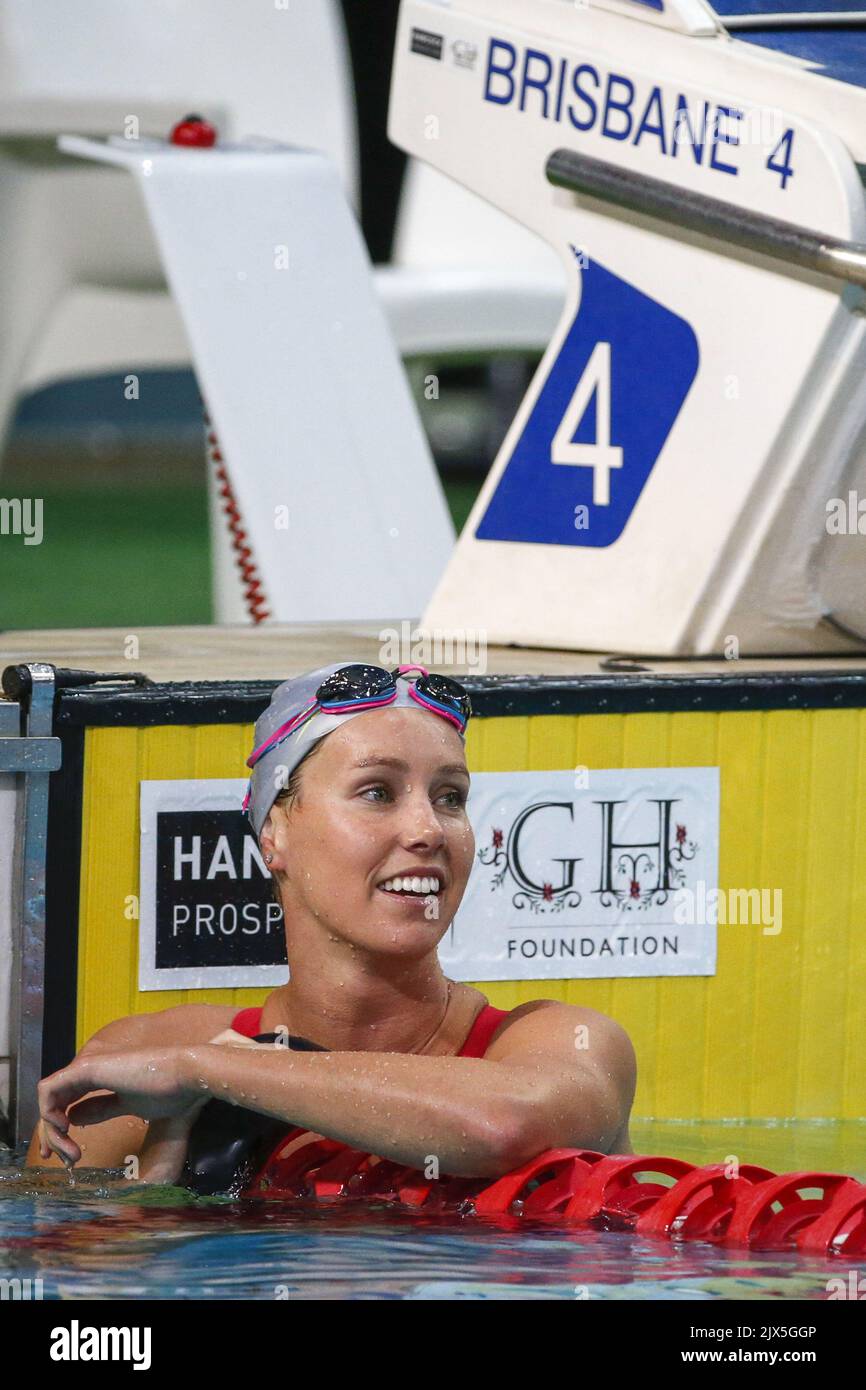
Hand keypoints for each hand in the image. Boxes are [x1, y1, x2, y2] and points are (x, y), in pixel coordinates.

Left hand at [37, 1047, 204, 1165]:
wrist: (185, 1074)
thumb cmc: (168, 1091)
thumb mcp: (129, 1106)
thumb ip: (102, 1109)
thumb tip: (75, 1118)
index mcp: (101, 1078)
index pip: (67, 1103)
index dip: (61, 1132)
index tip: (68, 1158)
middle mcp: (90, 1070)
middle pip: (54, 1104)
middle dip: (53, 1136)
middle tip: (67, 1161)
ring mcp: (86, 1068)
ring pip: (48, 1099)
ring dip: (52, 1131)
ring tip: (71, 1153)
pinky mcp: (86, 1068)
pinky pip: (49, 1090)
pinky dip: (48, 1112)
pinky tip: (65, 1129)